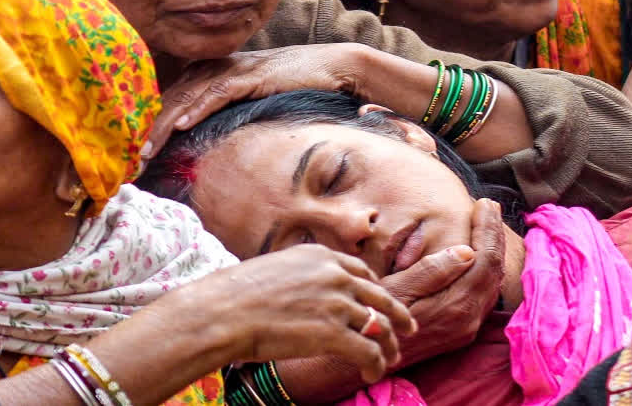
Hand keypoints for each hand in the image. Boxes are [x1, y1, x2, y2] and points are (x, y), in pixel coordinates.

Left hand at [143, 44, 365, 158]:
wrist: (333, 67)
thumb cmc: (295, 89)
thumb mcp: (253, 104)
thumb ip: (228, 116)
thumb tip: (206, 147)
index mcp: (210, 73)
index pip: (170, 100)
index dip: (147, 126)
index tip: (131, 156)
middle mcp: (215, 67)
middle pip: (170, 98)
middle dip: (145, 130)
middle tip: (127, 160)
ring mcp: (233, 69)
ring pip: (186, 97)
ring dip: (162, 125)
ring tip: (144, 151)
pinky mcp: (252, 75)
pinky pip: (217, 92)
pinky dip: (197, 109)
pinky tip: (180, 126)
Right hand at [185, 245, 413, 382]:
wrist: (223, 312)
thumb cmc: (235, 295)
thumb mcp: (274, 270)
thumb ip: (298, 277)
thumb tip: (301, 293)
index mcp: (321, 257)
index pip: (361, 272)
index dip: (375, 290)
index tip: (380, 302)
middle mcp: (335, 276)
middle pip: (380, 296)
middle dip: (397, 315)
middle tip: (409, 328)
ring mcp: (337, 303)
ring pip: (380, 326)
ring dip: (388, 346)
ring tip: (389, 359)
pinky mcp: (335, 333)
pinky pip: (369, 351)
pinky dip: (375, 365)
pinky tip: (372, 374)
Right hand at [381, 199, 505, 367]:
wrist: (368, 356)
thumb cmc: (375, 317)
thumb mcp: (396, 289)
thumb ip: (431, 271)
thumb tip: (467, 251)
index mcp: (455, 305)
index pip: (485, 259)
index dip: (487, 228)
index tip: (483, 204)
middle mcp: (468, 318)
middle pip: (495, 269)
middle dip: (494, 234)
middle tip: (489, 206)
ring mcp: (467, 327)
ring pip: (492, 282)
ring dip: (492, 250)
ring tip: (487, 223)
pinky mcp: (462, 331)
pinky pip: (484, 293)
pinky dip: (486, 268)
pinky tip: (478, 253)